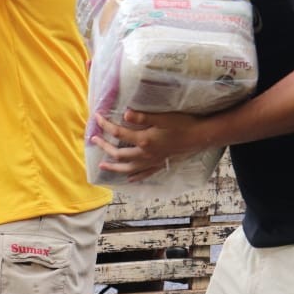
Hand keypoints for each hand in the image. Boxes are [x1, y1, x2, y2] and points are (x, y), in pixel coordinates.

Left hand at [90, 110, 212, 182]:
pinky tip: (129, 179)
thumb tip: (125, 113)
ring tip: (103, 165)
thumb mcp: (163, 117)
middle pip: (119, 153)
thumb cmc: (182, 124)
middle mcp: (145, 154)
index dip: (106, 125)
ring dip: (114, 166)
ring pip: (128, 168)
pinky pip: (144, 174)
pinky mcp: (160, 164)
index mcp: (144, 140)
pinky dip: (135, 176)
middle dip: (105, 147)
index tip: (96, 117)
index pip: (119, 133)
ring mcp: (152, 161)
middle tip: (94, 140)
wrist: (199, 137)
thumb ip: (143, 117)